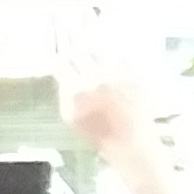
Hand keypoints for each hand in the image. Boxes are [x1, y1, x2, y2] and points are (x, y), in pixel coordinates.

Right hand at [55, 26, 155, 167]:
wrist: (130, 142)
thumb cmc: (98, 133)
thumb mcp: (70, 116)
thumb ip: (64, 93)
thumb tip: (63, 75)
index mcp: (76, 90)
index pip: (61, 63)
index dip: (60, 60)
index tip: (61, 60)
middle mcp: (94, 78)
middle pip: (79, 53)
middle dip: (77, 55)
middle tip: (77, 57)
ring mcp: (115, 74)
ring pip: (100, 52)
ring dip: (95, 55)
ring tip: (97, 61)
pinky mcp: (133, 74)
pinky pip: (121, 57)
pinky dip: (116, 60)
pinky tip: (115, 68)